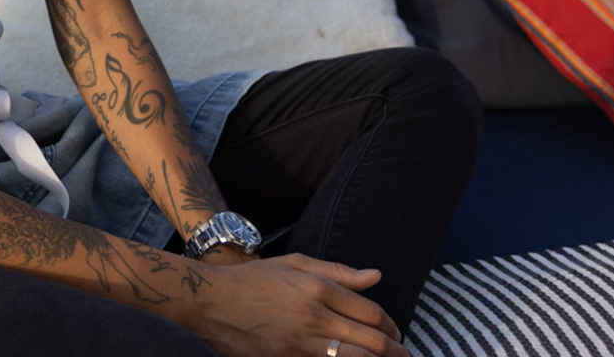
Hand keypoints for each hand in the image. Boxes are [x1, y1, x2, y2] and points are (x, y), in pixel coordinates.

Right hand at [179, 253, 406, 356]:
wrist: (210, 302)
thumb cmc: (253, 281)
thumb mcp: (294, 264)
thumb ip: (338, 272)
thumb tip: (376, 277)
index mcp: (317, 288)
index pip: (372, 313)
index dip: (391, 326)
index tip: (394, 332)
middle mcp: (313, 316)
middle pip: (372, 341)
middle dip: (395, 351)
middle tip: (403, 355)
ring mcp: (300, 343)